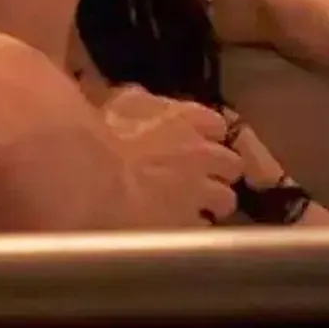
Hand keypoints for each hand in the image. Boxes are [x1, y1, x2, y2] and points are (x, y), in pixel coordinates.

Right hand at [102, 85, 242, 228]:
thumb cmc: (102, 133)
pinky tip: (176, 228)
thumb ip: (143, 101)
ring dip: (214, 201)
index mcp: (188, 118)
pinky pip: (201, 227)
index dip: (207, 134)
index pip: (217, 125)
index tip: (196, 139)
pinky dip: (192, 227)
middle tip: (200, 176)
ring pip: (226, 199)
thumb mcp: (122, 101)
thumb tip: (143, 99)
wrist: (96, 175)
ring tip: (194, 206)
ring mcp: (199, 191)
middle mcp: (204, 153)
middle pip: (232, 164)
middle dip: (220, 170)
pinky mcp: (188, 223)